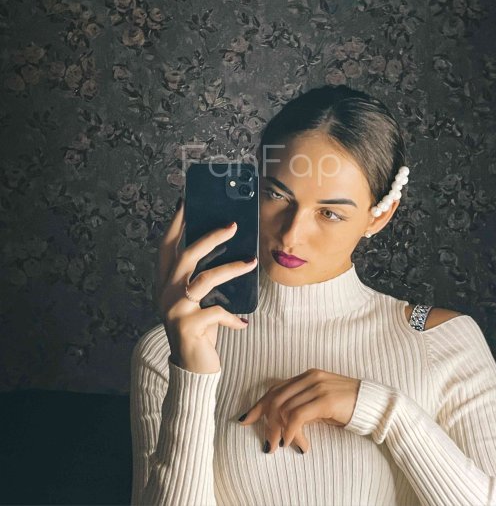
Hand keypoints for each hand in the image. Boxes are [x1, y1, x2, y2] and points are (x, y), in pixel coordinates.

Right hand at [155, 198, 256, 373]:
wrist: (191, 369)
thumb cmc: (201, 328)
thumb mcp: (198, 300)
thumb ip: (203, 278)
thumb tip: (229, 246)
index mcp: (166, 283)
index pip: (167, 247)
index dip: (175, 224)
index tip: (186, 202)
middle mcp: (165, 293)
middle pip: (187, 256)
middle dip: (210, 237)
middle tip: (233, 225)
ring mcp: (174, 310)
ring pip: (205, 279)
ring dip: (231, 269)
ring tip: (252, 262)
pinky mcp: (187, 327)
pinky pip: (216, 312)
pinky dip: (231, 317)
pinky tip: (242, 323)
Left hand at [238, 368, 361, 453]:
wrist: (374, 403)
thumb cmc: (348, 405)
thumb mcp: (321, 401)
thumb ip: (304, 403)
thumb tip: (283, 420)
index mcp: (307, 375)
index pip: (275, 388)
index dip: (258, 405)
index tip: (245, 420)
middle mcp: (309, 377)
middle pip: (276, 398)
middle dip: (266, 422)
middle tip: (267, 444)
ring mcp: (317, 386)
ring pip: (284, 408)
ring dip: (279, 430)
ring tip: (281, 445)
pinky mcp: (325, 399)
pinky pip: (298, 415)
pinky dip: (291, 430)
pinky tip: (291, 442)